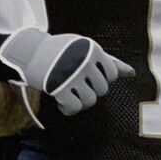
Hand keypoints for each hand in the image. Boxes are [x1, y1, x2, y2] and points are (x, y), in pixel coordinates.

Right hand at [0, 27, 134, 116]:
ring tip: (71, 96)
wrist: (28, 51)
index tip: (86, 77)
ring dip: (81, 102)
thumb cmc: (60, 51)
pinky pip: (74, 107)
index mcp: (93, 50)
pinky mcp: (58, 87)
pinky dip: (69, 110)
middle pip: (102, 90)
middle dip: (90, 91)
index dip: (101, 80)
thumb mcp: (85, 50)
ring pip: (89, 100)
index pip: (112, 75)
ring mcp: (71, 75)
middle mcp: (84, 62)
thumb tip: (131, 73)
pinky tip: (62, 104)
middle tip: (76, 86)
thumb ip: (109, 61)